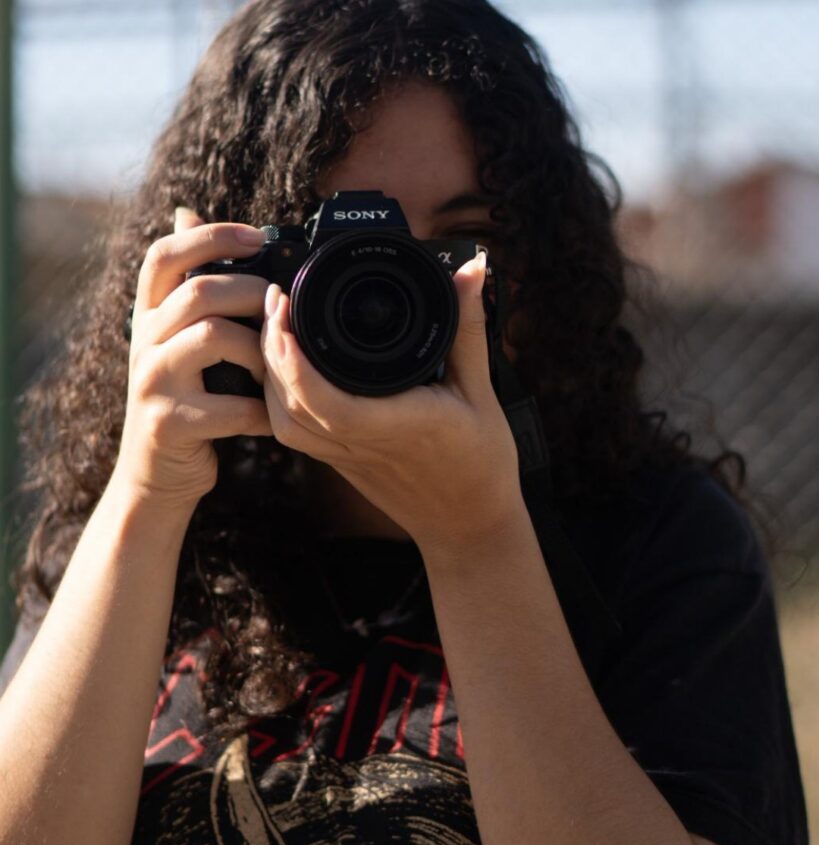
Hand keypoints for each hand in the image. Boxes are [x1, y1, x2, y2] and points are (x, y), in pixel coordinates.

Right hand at [111, 208, 273, 512]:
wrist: (157, 475)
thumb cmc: (183, 400)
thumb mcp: (174, 338)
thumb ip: (185, 286)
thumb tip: (186, 212)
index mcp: (147, 316)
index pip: (163, 255)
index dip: (209, 235)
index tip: (258, 236)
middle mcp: (142, 342)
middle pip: (198, 291)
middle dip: (252, 293)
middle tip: (281, 310)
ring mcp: (151, 383)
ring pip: (213, 337)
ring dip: (259, 351)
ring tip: (274, 370)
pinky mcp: (168, 424)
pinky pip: (229, 407)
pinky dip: (260, 412)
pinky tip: (270, 416)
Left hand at [260, 253, 522, 555]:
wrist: (469, 526)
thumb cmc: (481, 462)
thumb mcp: (482, 391)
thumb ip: (468, 328)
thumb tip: (473, 269)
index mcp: (396, 425)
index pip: (325, 399)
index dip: (293, 358)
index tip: (287, 306)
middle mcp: (361, 444)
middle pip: (289, 403)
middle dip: (270, 347)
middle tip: (275, 297)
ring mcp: (345, 458)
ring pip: (282, 421)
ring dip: (267, 373)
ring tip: (274, 326)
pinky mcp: (339, 463)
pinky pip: (293, 432)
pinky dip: (277, 397)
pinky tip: (282, 366)